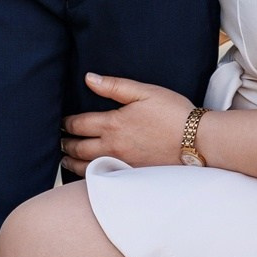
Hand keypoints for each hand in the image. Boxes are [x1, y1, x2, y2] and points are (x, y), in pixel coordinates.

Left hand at [60, 73, 190, 176]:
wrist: (197, 140)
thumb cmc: (173, 112)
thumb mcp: (144, 92)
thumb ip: (113, 86)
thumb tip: (88, 78)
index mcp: (113, 124)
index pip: (79, 124)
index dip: (66, 123)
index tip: (61, 123)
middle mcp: (113, 146)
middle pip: (79, 148)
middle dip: (65, 144)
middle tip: (59, 142)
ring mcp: (122, 163)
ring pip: (88, 166)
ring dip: (73, 163)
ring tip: (65, 161)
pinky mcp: (132, 175)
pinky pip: (104, 177)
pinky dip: (90, 176)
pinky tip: (89, 175)